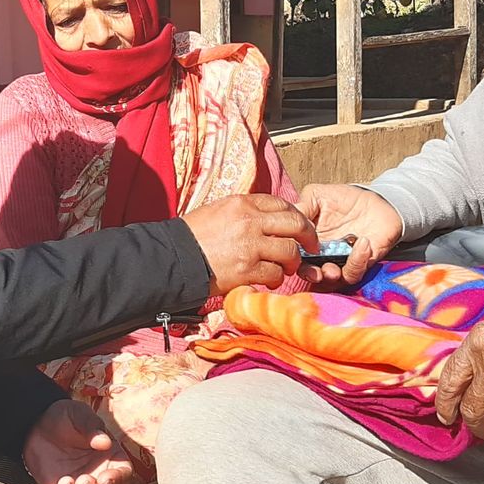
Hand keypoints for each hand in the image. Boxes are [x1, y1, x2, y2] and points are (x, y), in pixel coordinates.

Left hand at [23, 399, 136, 483]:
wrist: (36, 425)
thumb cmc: (65, 418)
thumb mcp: (78, 415)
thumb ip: (91, 427)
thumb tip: (105, 442)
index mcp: (112, 457)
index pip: (125, 475)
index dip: (118, 480)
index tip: (104, 478)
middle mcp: (101, 477)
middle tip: (81, 480)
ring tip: (64, 483)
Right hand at [181, 195, 319, 295]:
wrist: (173, 258)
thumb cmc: (192, 236)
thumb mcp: (217, 211)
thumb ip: (244, 213)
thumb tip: (267, 220)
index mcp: (242, 203)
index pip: (282, 204)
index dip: (297, 216)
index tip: (300, 227)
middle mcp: (250, 221)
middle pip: (295, 224)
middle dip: (308, 236)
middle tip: (310, 247)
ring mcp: (250, 246)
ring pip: (289, 252)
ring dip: (291, 262)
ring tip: (285, 268)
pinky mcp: (246, 270)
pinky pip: (274, 274)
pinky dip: (275, 279)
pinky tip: (269, 281)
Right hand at [295, 183, 404, 286]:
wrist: (375, 200)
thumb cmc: (343, 199)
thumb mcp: (317, 195)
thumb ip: (302, 205)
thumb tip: (286, 220)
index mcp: (307, 242)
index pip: (293, 255)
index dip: (289, 257)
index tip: (292, 252)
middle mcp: (322, 256)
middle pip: (310, 273)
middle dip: (310, 275)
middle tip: (314, 272)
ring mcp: (342, 261)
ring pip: (333, 280)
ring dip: (331, 275)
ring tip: (332, 269)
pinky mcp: (362, 264)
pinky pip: (356, 271)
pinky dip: (358, 260)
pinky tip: (363, 242)